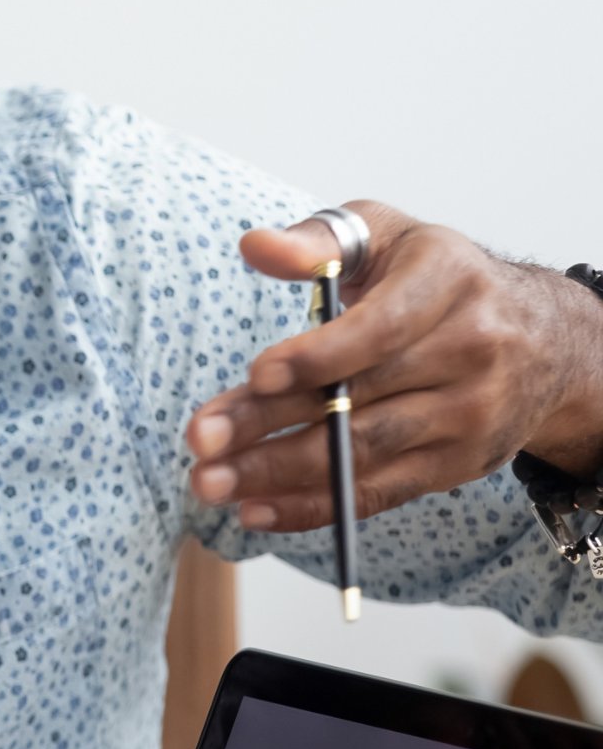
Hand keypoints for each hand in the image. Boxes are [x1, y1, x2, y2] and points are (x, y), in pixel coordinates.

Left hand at [185, 199, 602, 531]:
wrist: (547, 340)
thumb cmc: (438, 281)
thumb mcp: (388, 237)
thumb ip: (319, 240)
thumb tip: (255, 246)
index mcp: (448, 282)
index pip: (381, 328)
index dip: (319, 356)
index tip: (256, 374)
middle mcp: (470, 351)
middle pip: (356, 399)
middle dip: (268, 423)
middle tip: (200, 441)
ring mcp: (468, 415)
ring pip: (361, 453)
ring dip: (277, 474)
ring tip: (209, 483)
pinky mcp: (457, 465)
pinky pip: (377, 494)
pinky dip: (312, 508)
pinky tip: (253, 511)